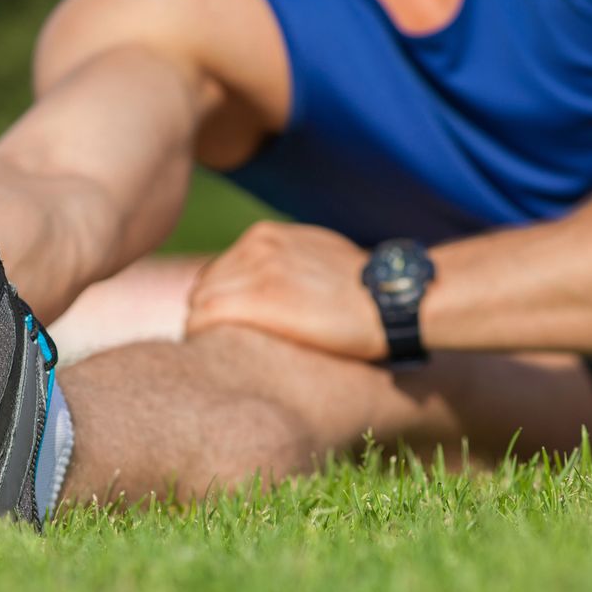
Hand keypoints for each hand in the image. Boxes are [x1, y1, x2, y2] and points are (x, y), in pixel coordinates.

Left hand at [186, 221, 387, 360]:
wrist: (391, 301)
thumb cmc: (365, 293)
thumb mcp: (321, 259)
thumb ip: (290, 266)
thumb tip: (280, 290)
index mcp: (267, 236)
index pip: (220, 271)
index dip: (218, 301)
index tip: (225, 328)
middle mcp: (256, 246)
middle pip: (204, 285)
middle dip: (206, 315)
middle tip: (216, 348)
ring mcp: (254, 270)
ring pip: (199, 302)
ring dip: (201, 328)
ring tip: (215, 355)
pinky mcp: (256, 299)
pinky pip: (204, 317)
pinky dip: (200, 335)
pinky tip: (211, 354)